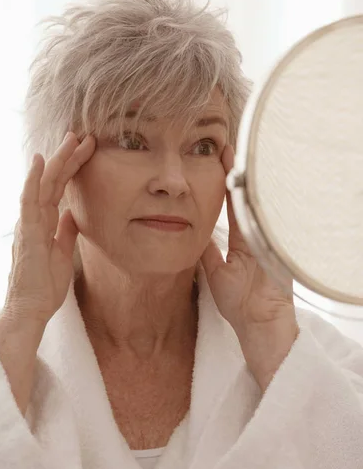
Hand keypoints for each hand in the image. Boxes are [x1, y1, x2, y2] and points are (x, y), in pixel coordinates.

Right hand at [4, 132, 95, 324]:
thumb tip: (72, 214)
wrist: (31, 310)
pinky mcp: (25, 233)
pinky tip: (40, 161)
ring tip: (71, 139)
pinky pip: (28, 201)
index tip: (90, 150)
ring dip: (57, 160)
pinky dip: (33, 180)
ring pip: (43, 184)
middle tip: (85, 136)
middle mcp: (35, 218)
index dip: (74, 167)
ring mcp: (28, 223)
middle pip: (53, 180)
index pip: (61, 188)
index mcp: (45, 222)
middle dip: (69, 156)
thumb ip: (65, 232)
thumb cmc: (44, 285)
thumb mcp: (63, 253)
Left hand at [201, 146, 298, 390]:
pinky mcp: (273, 247)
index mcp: (245, 241)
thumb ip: (209, 253)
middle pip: (248, 197)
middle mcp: (257, 236)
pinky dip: (257, 201)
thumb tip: (196, 235)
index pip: (235, 204)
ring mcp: (267, 240)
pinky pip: (264, 220)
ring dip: (249, 180)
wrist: (260, 325)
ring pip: (256, 203)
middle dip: (240, 171)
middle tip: (229, 143)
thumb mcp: (218, 273)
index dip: (226, 182)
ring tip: (238, 153)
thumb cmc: (241, 303)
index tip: (218, 156)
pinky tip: (248, 180)